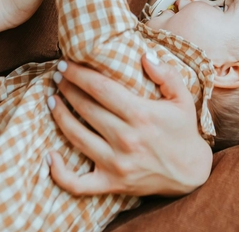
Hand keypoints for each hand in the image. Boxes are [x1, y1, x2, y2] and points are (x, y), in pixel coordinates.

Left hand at [47, 55, 212, 196]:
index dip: (79, 74)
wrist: (190, 172)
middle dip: (67, 88)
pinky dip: (58, 172)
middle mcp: (126, 139)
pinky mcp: (111, 183)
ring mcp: (116, 163)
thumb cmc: (183, 130)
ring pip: (76, 137)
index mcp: (141, 115)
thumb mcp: (183, 97)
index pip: (100, 88)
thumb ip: (167, 74)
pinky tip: (49, 155)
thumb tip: (145, 55)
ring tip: (52, 99)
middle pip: (85, 108)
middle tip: (57, 75)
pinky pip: (77, 183)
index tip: (66, 63)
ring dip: (59, 115)